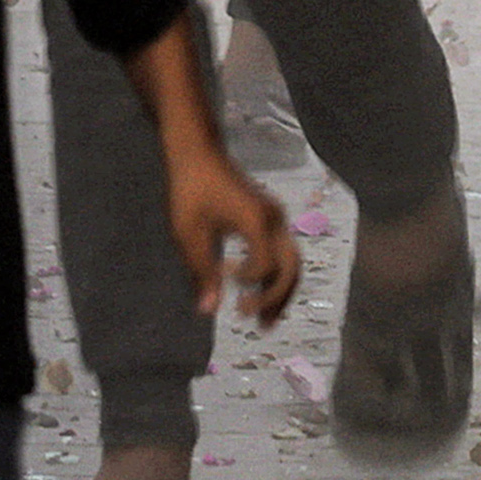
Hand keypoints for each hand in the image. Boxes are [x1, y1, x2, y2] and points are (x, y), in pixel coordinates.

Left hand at [172, 144, 304, 329]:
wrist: (198, 154)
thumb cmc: (190, 190)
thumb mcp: (189, 234)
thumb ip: (202, 272)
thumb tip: (208, 310)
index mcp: (256, 221)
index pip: (265, 266)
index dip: (249, 282)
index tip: (227, 277)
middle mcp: (274, 220)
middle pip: (290, 268)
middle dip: (276, 299)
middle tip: (258, 325)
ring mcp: (275, 218)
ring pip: (291, 262)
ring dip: (280, 293)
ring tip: (265, 321)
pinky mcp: (270, 218)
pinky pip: (283, 252)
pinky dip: (275, 276)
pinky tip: (259, 291)